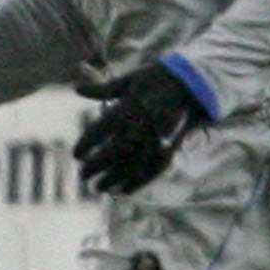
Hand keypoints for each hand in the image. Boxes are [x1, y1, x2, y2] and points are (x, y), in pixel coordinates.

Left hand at [73, 63, 206, 193]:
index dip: (86, 144)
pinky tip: (124, 191)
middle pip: (113, 152)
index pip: (99, 130)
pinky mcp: (170, 148)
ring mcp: (157, 139)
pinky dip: (138, 182)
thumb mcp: (129, 80)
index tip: (76, 156)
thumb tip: (77, 89)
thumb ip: (103, 89)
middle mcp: (141, 126)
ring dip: (114, 178)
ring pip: (132, 165)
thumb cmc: (157, 78)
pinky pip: (153, 169)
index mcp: (127, 108)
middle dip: (96, 166)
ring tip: (99, 189)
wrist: (193, 82)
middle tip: (82, 177)